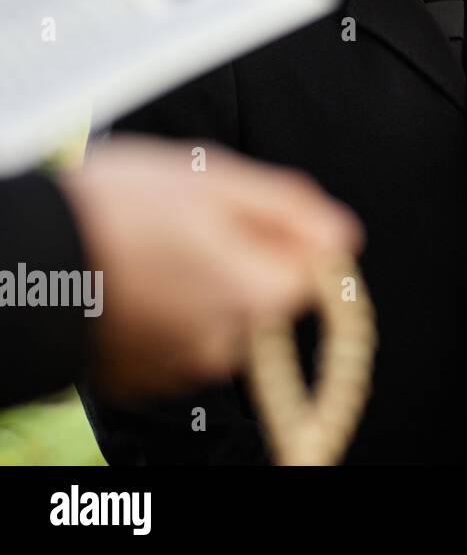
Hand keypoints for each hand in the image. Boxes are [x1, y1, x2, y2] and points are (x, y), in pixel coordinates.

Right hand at [59, 136, 362, 400]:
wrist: (18, 257)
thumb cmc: (111, 210)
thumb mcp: (213, 180)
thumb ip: (289, 207)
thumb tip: (343, 235)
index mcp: (256, 295)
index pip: (313, 272)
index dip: (289, 235)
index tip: (250, 212)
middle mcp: (226, 343)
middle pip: (264, 294)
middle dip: (241, 256)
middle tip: (186, 220)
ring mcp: (180, 366)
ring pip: (218, 315)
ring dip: (199, 282)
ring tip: (147, 245)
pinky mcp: (140, 377)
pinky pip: (174, 337)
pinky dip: (163, 310)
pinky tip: (127, 276)